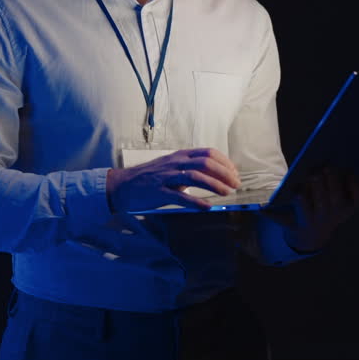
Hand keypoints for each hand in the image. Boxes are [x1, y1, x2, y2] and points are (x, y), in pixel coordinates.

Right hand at [106, 147, 240, 212]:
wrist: (123, 185)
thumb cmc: (150, 177)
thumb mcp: (171, 166)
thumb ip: (189, 167)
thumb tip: (213, 174)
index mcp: (180, 156)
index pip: (208, 153)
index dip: (225, 162)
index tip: (234, 174)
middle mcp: (175, 163)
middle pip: (205, 163)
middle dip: (224, 173)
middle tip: (235, 184)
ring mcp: (166, 177)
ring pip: (195, 176)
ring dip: (214, 185)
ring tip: (226, 193)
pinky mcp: (159, 192)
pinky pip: (180, 197)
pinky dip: (196, 202)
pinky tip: (207, 207)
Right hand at [261, 166, 358, 253]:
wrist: (316, 234)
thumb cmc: (296, 219)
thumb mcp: (283, 219)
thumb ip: (271, 213)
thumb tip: (258, 207)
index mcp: (307, 219)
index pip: (303, 206)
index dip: (301, 198)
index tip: (298, 191)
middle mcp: (325, 217)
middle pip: (323, 199)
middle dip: (319, 184)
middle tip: (315, 171)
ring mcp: (340, 213)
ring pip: (339, 197)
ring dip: (334, 180)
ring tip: (329, 167)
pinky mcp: (353, 208)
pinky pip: (358, 195)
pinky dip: (356, 183)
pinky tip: (349, 172)